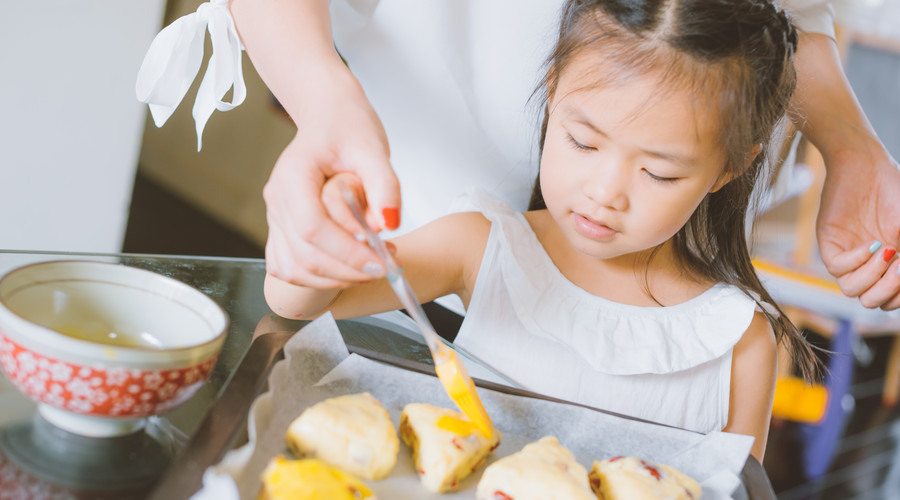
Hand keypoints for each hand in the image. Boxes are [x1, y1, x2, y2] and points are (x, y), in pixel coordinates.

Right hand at [263, 72, 400, 287]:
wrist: (328, 116)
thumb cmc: (347, 127)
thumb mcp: (373, 148)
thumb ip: (385, 185)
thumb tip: (389, 224)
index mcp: (293, 176)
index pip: (313, 228)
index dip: (348, 253)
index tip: (382, 261)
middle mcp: (277, 199)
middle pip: (305, 255)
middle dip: (349, 270)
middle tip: (387, 265)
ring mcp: (275, 217)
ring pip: (295, 268)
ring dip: (335, 279)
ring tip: (372, 266)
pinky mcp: (281, 228)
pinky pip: (288, 266)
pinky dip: (317, 278)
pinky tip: (347, 269)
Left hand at [817, 150, 899, 309]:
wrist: (867, 164)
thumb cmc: (894, 190)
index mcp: (889, 265)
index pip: (890, 301)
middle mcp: (867, 264)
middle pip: (872, 301)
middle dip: (890, 289)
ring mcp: (848, 255)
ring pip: (851, 290)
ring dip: (873, 276)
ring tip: (887, 251)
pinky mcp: (829, 242)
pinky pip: (836, 267)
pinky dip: (856, 261)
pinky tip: (871, 243)